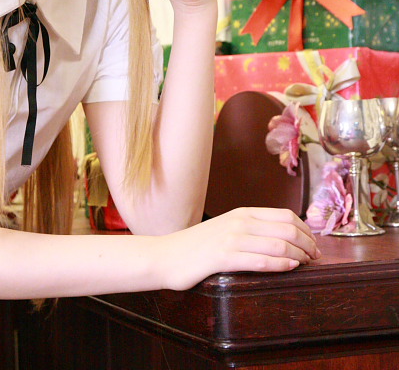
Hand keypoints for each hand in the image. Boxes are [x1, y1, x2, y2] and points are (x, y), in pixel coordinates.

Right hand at [157, 207, 319, 290]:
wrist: (166, 255)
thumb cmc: (198, 246)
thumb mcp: (228, 229)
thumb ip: (252, 229)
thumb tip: (283, 239)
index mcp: (243, 213)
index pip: (285, 216)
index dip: (306, 230)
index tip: (314, 245)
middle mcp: (240, 222)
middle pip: (287, 229)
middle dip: (307, 244)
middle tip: (315, 259)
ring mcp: (231, 238)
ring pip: (277, 244)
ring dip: (298, 256)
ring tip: (306, 265)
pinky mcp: (222, 257)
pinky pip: (259, 260)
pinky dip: (279, 265)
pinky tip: (289, 269)